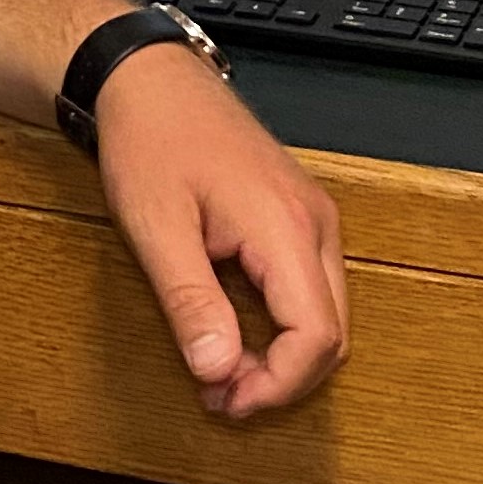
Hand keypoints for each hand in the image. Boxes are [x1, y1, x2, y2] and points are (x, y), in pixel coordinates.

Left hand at [94, 44, 346, 417]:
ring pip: (326, 315)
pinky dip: (283, 325)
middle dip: (282, 378)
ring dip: (284, 355)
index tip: (227, 401)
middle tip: (221, 396)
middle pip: (333, 334)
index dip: (277, 385)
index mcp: (285, 227)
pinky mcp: (297, 218)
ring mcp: (311, 219)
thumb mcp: (155, 228)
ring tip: (221, 370)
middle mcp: (314, 224)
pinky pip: (310, 289)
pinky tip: (235, 331)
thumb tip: (218, 370)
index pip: (316, 336)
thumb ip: (190, 303)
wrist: (150, 81)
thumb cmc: (150, 141)